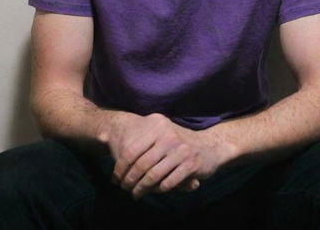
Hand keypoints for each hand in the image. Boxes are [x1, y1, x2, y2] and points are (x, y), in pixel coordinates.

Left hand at [105, 112, 228, 199]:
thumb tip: (110, 147)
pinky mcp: (190, 164)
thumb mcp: (162, 133)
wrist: (210, 146)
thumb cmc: (179, 143)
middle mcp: (168, 135)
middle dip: (129, 181)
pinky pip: (168, 183)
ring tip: (135, 194)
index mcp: (158, 125)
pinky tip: (154, 192)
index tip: (114, 179)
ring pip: (153, 176)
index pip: (132, 150)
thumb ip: (142, 140)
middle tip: (123, 189)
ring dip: (141, 189)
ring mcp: (180, 150)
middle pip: (141, 165)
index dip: (120, 167)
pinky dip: (159, 190)